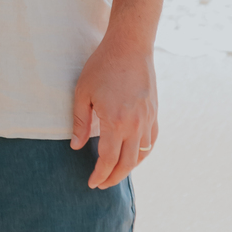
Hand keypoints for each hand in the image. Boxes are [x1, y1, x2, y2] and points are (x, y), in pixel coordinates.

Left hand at [70, 32, 157, 188]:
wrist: (130, 47)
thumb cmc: (102, 66)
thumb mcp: (82, 92)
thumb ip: (80, 122)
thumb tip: (77, 146)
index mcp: (115, 122)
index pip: (108, 160)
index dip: (100, 174)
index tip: (92, 183)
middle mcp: (135, 125)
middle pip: (126, 163)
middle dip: (113, 178)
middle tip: (101, 184)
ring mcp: (148, 120)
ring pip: (141, 155)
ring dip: (128, 168)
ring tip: (114, 173)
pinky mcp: (154, 113)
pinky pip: (151, 142)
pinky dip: (142, 154)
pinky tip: (133, 157)